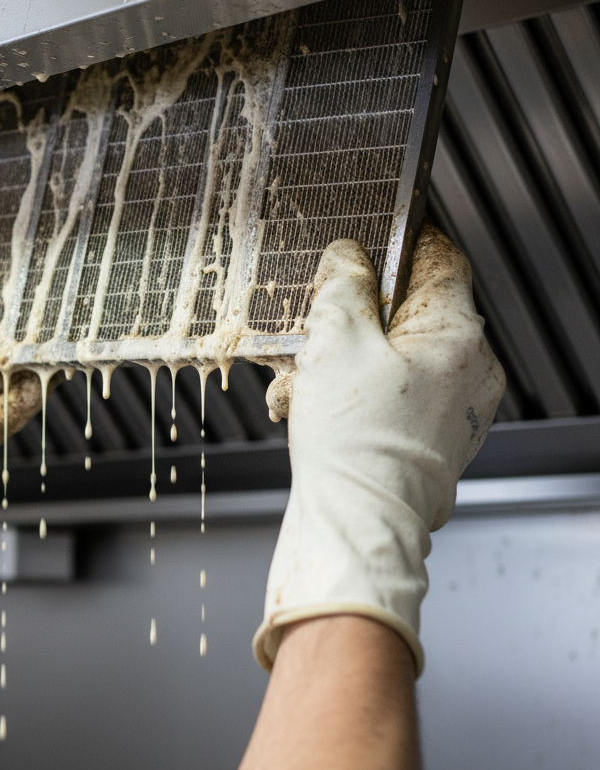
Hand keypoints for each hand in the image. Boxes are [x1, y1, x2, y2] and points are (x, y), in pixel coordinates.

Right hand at [254, 224, 505, 674]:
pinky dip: (352, 394)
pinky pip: (391, 394)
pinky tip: (312, 411)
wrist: (357, 528)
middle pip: (406, 312)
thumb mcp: (334, 342)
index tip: (366, 241)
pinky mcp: (434, 438)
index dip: (397, 242)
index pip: (440, 258)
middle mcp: (469, 370)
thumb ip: (342, 286)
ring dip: (339, 361)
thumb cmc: (355, 444)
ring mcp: (455, 408)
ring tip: (301, 386)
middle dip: (349, 319)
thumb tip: (347, 258)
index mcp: (457, 335)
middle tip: (312, 330)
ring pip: (390, 356)